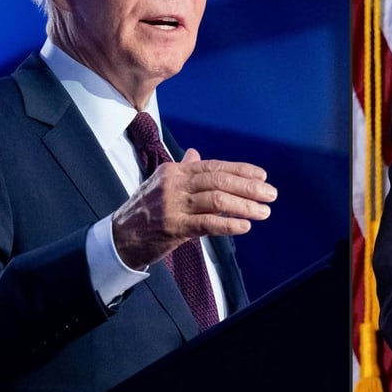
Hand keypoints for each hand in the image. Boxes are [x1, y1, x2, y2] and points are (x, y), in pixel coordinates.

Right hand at [111, 148, 276, 269]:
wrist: (120, 237)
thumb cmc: (146, 210)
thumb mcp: (162, 184)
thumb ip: (183, 170)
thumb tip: (195, 153)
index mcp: (175, 171)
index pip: (214, 167)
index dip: (240, 171)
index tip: (262, 176)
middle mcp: (174, 184)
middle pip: (218, 181)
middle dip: (248, 187)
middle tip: (271, 194)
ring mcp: (172, 205)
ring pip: (216, 201)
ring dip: (244, 206)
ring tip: (264, 212)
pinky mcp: (172, 227)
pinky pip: (206, 224)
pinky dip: (228, 224)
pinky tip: (244, 226)